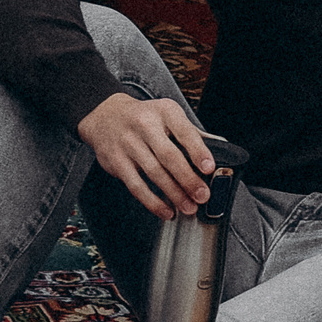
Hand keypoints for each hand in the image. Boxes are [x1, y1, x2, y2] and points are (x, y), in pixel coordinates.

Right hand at [77, 91, 213, 219]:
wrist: (105, 115)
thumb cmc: (144, 118)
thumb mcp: (168, 114)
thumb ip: (190, 133)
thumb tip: (217, 151)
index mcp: (164, 111)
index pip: (184, 132)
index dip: (198, 151)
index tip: (209, 168)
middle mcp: (145, 126)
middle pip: (169, 156)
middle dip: (188, 179)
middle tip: (202, 195)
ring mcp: (129, 144)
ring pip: (154, 174)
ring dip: (174, 194)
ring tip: (189, 207)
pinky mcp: (117, 162)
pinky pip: (137, 186)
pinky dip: (153, 202)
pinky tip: (166, 210)